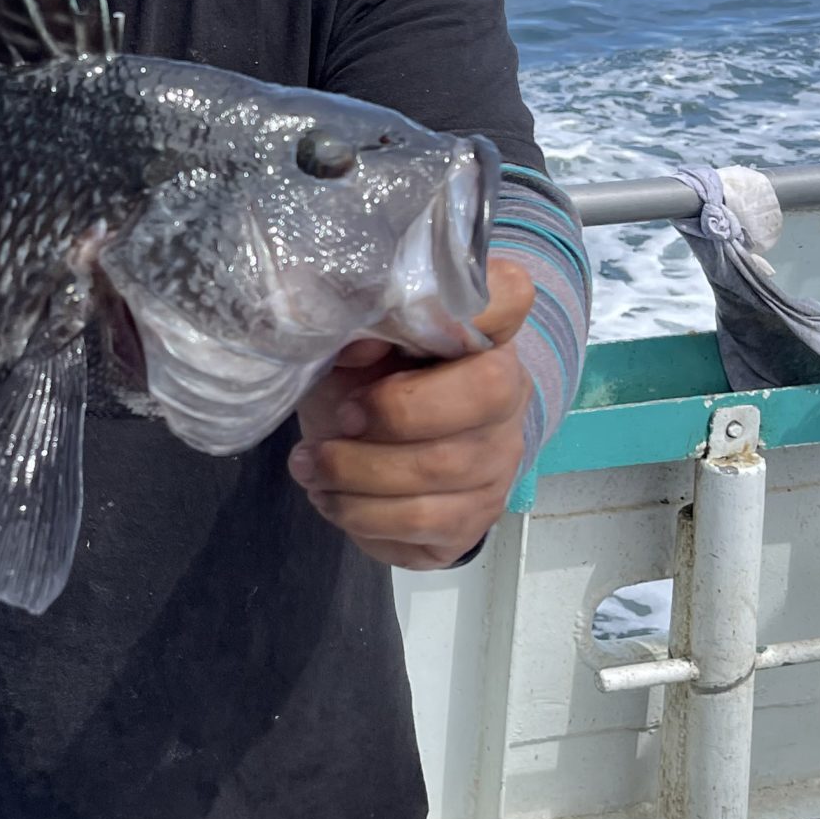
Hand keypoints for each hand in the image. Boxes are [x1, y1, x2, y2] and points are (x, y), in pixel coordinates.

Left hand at [288, 258, 536, 571]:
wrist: (369, 450)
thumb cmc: (361, 380)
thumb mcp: (343, 343)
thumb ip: (347, 326)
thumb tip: (356, 346)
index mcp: (479, 330)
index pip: (509, 295)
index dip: (476, 304)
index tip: (408, 319)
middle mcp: (508, 390)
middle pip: (483, 393)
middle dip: (392, 411)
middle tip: (338, 419)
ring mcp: (499, 459)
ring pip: (443, 470)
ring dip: (357, 473)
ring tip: (310, 465)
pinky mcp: (476, 518)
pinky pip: (424, 523)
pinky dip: (362, 514)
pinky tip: (332, 497)